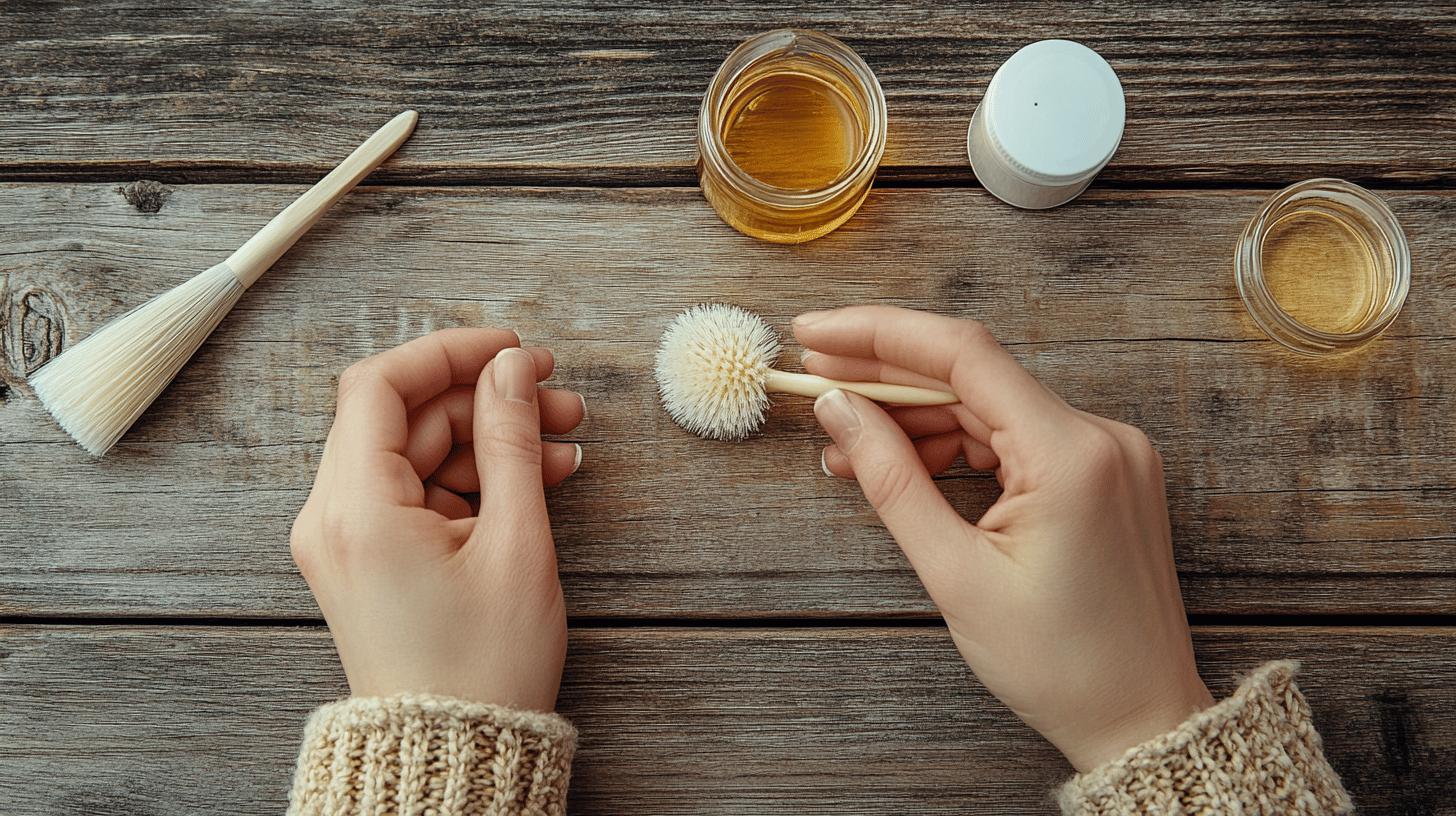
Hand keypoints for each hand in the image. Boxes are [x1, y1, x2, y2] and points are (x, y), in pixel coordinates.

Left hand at [290, 328, 585, 711]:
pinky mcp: (369, 560)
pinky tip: (533, 480)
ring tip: (562, 444)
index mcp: (355, 510)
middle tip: (559, 399)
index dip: (449, 353)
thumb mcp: (514, 542)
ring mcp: (348, 541)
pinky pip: (417, 493)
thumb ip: (511, 440)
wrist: (457, 755)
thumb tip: (512, 370)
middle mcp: (334, 518)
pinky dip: (472, 480)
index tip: (511, 350)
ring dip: (488, 440)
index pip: (381, 386)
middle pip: (406, 419)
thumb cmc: (484, 667)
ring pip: (417, 454)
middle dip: (486, 400)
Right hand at [796, 306, 1212, 771]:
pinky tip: (902, 463)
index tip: (813, 332)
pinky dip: (956, 446)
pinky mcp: (1104, 474)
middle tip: (814, 381)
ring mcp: (1109, 452)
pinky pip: (1016, 438)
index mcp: (1071, 454)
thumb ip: (891, 478)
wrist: (1140, 721)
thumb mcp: (955, 574)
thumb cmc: (1058, 664)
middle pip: (973, 375)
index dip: (878, 332)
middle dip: (886, 375)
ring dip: (915, 417)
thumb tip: (839, 408)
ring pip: (990, 407)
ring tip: (845, 446)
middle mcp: (1100, 435)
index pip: (962, 352)